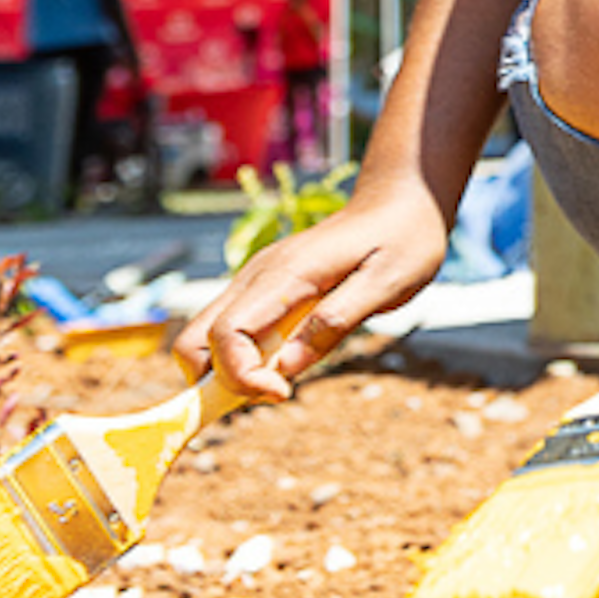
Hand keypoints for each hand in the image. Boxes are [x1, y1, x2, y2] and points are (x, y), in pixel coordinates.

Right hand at [171, 179, 447, 398]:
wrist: (399, 202)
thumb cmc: (403, 239)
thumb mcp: (388, 283)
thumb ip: (336, 321)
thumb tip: (284, 368)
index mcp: (285, 274)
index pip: (227, 334)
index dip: (241, 376)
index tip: (283, 394)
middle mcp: (257, 276)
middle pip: (195, 341)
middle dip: (216, 382)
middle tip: (273, 394)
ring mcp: (255, 282)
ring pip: (205, 339)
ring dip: (228, 374)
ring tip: (280, 383)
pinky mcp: (263, 290)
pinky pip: (231, 332)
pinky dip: (241, 360)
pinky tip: (282, 364)